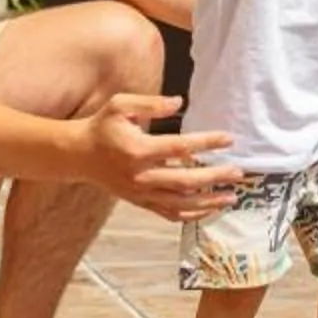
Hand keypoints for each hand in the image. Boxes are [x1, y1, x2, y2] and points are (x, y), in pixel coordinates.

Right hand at [82, 93, 241, 220]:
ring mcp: (141, 193)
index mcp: (137, 150)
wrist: (78, 155)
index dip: (206, 143)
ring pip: (180, 204)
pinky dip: (191, 215)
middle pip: (185, 181)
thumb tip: (179, 102)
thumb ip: (150, 103)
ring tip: (231, 196)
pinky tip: (208, 209)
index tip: (228, 138)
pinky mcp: (140, 203)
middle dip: (215, 178)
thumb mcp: (120, 105)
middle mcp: (141, 176)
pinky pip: (169, 214)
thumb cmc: (101, 127)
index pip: (179, 147)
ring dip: (209, 202)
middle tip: (238, 172)